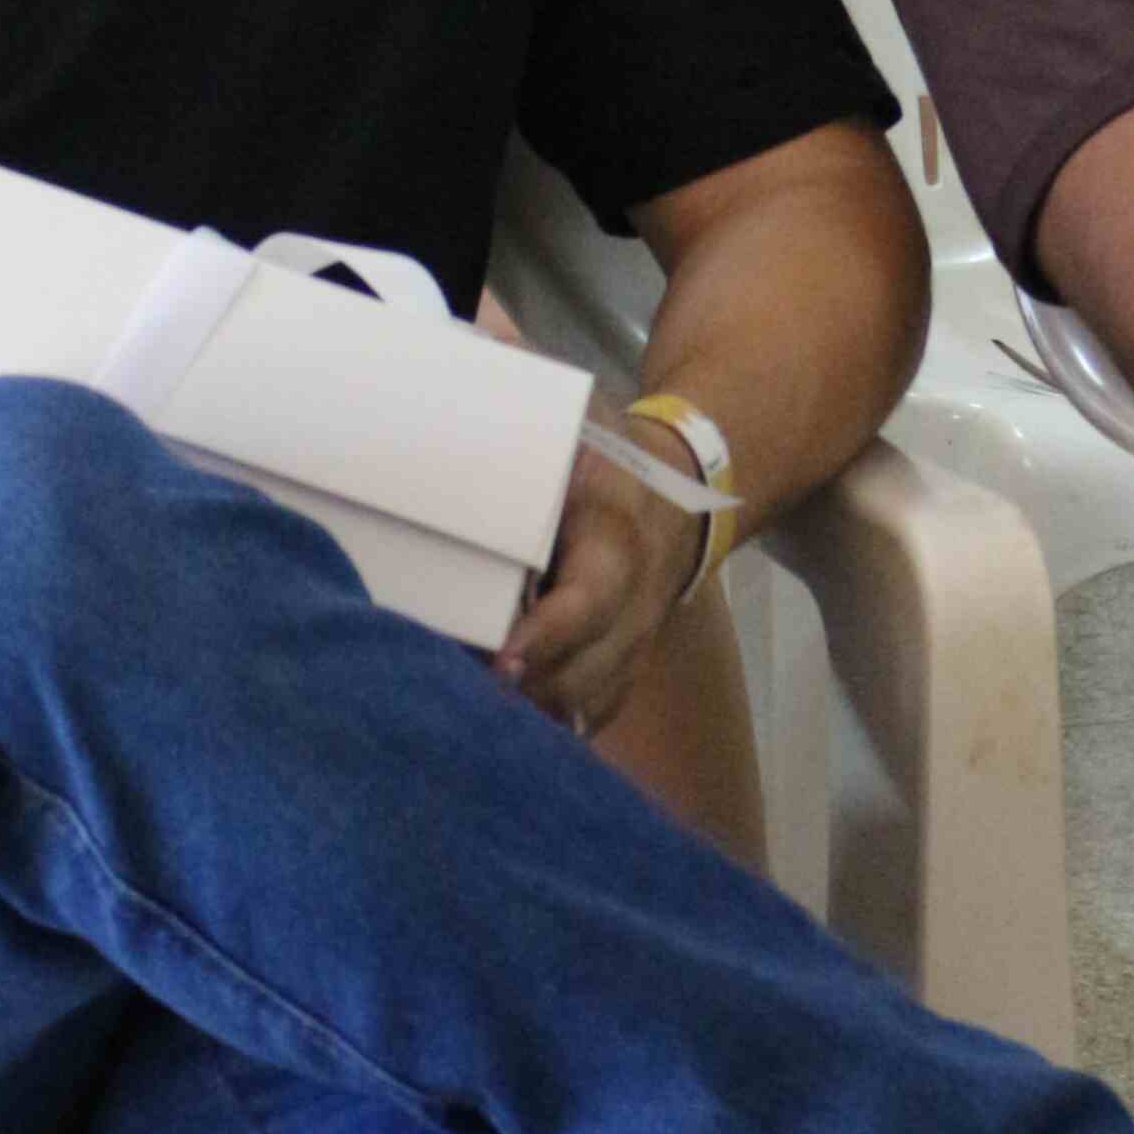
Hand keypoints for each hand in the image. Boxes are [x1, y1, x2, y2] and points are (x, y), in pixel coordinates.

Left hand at [495, 417, 706, 742]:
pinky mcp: (621, 667)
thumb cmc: (605, 457)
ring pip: (589, 702)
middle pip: (586, 670)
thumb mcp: (580, 424)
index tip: (501, 659)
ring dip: (531, 715)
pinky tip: (498, 735)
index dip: (548, 635)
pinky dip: (548, 728)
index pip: (591, 600)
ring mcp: (632, 643)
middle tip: (458, 695)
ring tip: (466, 716)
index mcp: (617, 538)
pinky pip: (591, 714)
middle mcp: (634, 603)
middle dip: (526, 690)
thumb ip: (527, 420)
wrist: (675, 500)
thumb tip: (463, 398)